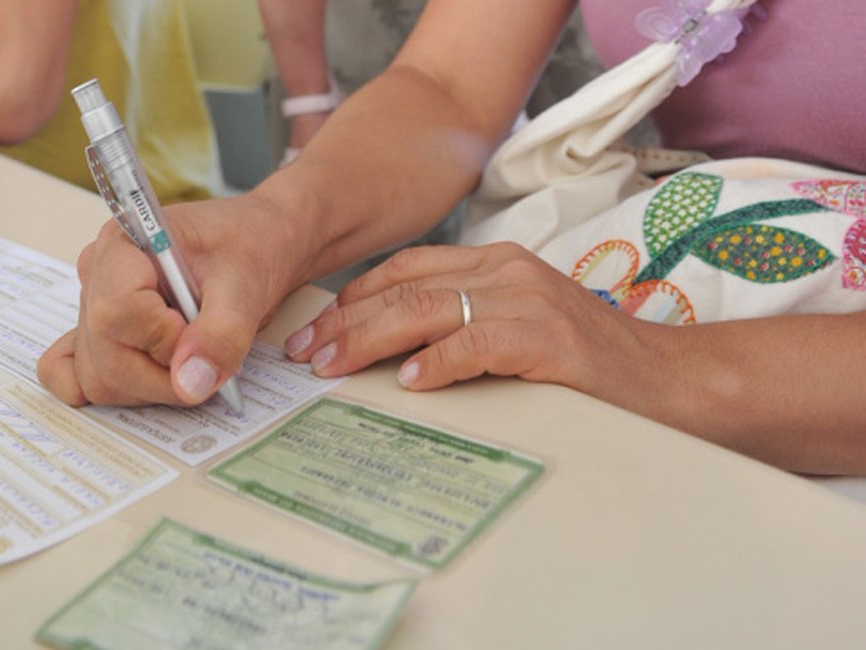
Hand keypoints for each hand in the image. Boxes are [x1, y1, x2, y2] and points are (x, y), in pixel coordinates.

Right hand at [38, 194, 305, 406]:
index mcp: (123, 245)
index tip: (199, 331)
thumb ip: (222, 333)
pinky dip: (118, 391)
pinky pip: (76, 376)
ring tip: (192, 356)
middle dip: (164, 375)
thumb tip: (191, 385)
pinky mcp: (98, 336)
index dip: (161, 338)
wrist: (251, 246)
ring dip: (151, 387)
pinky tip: (153, 377)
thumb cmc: (245, 248)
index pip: (114, 312)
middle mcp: (96, 276)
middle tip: (208, 357)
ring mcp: (91, 309)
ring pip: (98, 378)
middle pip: (105, 355)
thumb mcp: (246, 285)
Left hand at [283, 242, 663, 396]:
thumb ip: (458, 326)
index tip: (312, 330)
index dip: (350, 299)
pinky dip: (437, 362)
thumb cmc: (581, 364)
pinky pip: (477, 341)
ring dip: (369, 339)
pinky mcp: (549, 337)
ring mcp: (528, 299)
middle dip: (343, 322)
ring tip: (331, 367)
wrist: (665, 380)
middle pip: (402, 289)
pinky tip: (408, 383)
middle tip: (303, 353)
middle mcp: (505, 270)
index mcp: (492, 264)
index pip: (403, 270)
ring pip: (427, 310)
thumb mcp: (511, 330)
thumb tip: (386, 356)